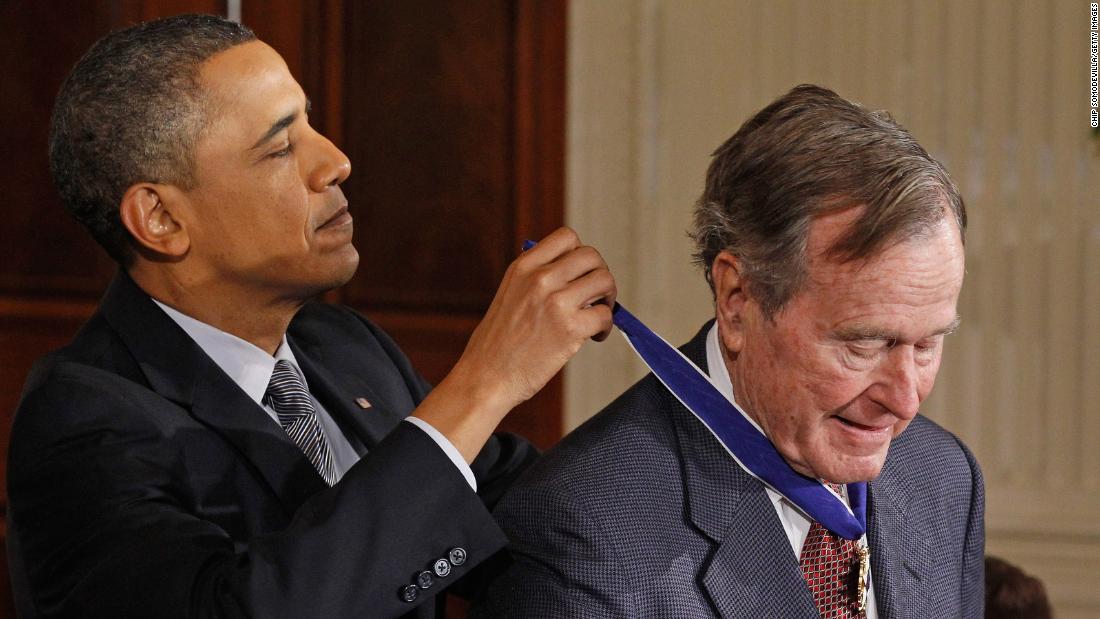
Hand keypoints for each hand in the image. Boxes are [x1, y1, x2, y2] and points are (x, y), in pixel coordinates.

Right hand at [455, 227, 616, 408]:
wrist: (485, 377)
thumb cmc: (497, 344)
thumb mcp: (509, 295)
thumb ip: (535, 279)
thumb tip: (573, 275)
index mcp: (523, 267)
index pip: (566, 237)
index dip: (580, 254)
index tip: (579, 273)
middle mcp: (540, 278)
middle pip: (591, 256)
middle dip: (600, 274)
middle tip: (596, 295)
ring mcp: (556, 302)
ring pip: (604, 281)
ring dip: (608, 298)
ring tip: (597, 315)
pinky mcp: (570, 329)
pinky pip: (605, 315)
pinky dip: (606, 327)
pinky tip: (594, 336)